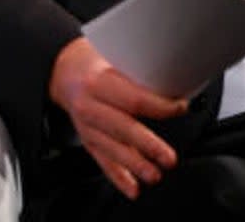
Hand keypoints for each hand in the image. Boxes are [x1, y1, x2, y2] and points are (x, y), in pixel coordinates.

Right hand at [48, 37, 188, 198]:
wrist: (64, 71)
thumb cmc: (95, 62)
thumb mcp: (115, 56)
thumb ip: (139, 72)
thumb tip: (176, 82)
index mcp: (99, 81)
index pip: (133, 98)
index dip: (160, 106)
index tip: (181, 108)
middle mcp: (90, 106)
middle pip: (123, 128)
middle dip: (148, 145)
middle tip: (169, 157)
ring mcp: (86, 126)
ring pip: (113, 150)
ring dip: (136, 166)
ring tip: (155, 175)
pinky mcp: (87, 141)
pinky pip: (103, 162)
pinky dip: (119, 178)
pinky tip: (133, 188)